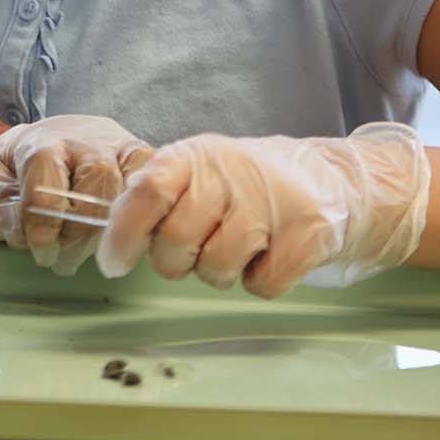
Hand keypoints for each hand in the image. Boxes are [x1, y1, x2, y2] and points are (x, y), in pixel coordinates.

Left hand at [0, 115, 152, 275]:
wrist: (45, 139)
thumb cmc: (17, 165)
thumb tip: (10, 218)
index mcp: (42, 141)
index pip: (46, 170)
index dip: (43, 216)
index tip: (41, 246)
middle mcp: (85, 140)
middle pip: (98, 176)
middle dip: (80, 228)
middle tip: (63, 258)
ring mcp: (117, 146)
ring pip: (128, 184)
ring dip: (108, 231)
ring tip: (86, 257)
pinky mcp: (139, 156)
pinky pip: (151, 178)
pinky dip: (142, 209)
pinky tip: (123, 235)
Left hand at [95, 123, 429, 297]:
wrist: (330, 180)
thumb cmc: (247, 183)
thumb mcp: (198, 171)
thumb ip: (156, 194)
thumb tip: (110, 230)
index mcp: (195, 155)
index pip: (148, 190)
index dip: (124, 232)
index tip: (113, 262)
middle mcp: (230, 172)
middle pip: (177, 240)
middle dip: (175, 261)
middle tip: (194, 249)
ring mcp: (272, 201)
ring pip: (217, 268)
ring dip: (219, 271)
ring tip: (238, 245)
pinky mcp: (309, 233)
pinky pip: (262, 285)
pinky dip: (260, 280)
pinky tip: (270, 254)